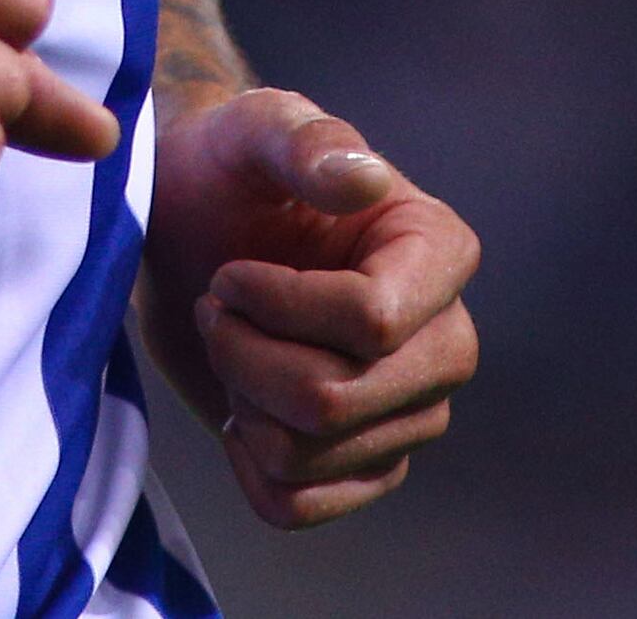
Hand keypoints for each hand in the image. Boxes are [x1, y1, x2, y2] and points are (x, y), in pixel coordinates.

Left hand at [139, 87, 480, 527]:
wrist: (193, 224)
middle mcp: (443, 340)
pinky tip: (239, 407)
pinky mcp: (362, 462)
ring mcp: (408, 411)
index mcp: (437, 252)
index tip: (230, 272)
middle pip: (337, 400)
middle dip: (247, 357)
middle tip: (216, 304)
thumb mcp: (254, 129)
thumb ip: (304, 141)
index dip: (280, 307)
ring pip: (309, 454)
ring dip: (240, 397)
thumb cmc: (230, 167)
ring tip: (230, 342)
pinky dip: (248, 464)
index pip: (373, 322)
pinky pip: (300, 505)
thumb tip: (361, 178)